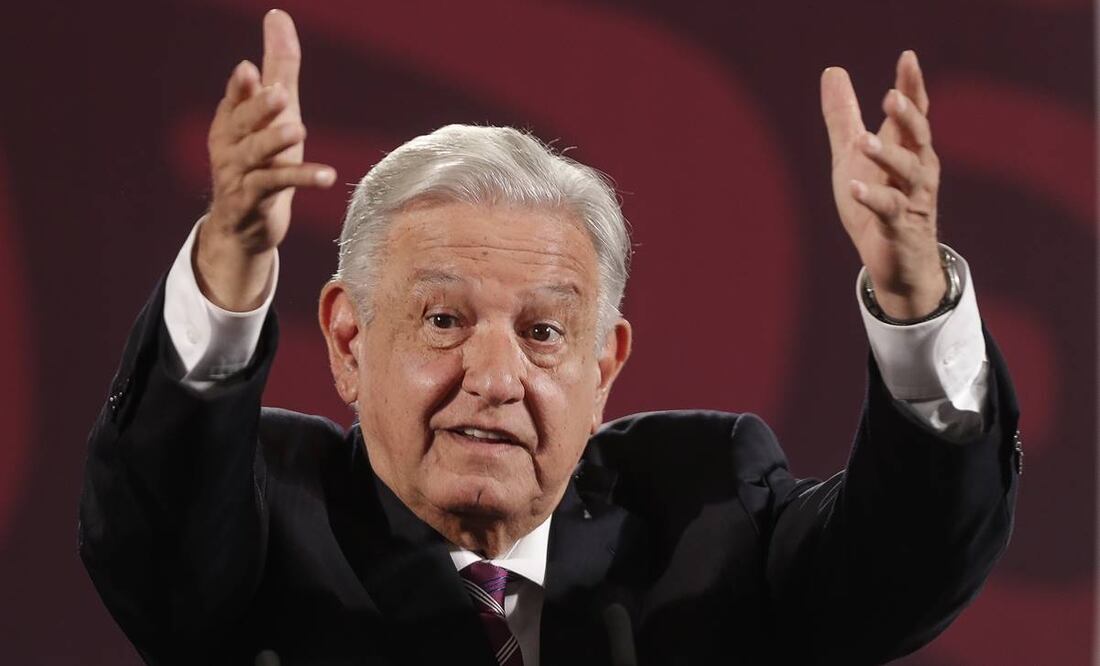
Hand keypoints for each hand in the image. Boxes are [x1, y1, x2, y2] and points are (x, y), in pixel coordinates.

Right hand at [197, 10, 335, 310]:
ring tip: (298, 130)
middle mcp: (229, 145)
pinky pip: (277, 186)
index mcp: (230, 120)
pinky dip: (303, 178)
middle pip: (242, 124)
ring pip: (256, 155)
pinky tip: (328, 176)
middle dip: (258, 109)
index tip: (250, 70)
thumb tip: (278, 15)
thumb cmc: (262, 159)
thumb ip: (278, 67)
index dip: (241, 86)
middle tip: (279, 95)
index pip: (235, 98)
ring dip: (276, 142)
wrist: (244, 226)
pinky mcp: (254, 201)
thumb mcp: (274, 112)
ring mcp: (239, 175)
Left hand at [821, 51, 945, 319]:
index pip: (914, 112)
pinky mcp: (899, 228)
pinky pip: (889, 211)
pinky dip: (872, 198)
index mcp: (907, 149)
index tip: (907, 58)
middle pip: (918, 137)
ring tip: (865, 142)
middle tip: (891, 98)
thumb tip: (832, 71)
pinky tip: (854, 188)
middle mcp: (918, 170)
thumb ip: (843, 115)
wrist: (896, 261)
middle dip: (907, 117)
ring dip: (888, 156)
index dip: (912, 86)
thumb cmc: (877, 202)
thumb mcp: (853, 154)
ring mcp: (912, 199)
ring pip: (908, 173)